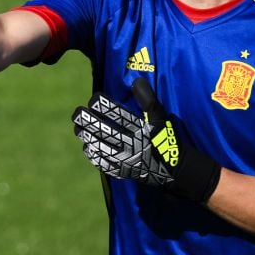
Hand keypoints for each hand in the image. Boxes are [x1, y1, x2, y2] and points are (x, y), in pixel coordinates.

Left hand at [71, 78, 220, 202]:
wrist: (178, 170)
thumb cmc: (169, 140)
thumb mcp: (162, 119)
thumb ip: (149, 101)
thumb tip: (137, 81)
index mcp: (142, 131)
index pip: (119, 115)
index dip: (104, 106)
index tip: (94, 99)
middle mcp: (133, 146)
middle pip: (105, 131)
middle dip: (88, 121)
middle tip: (77, 112)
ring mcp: (127, 161)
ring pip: (102, 148)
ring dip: (87, 137)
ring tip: (78, 129)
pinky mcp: (125, 172)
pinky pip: (105, 165)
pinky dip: (94, 156)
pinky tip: (87, 147)